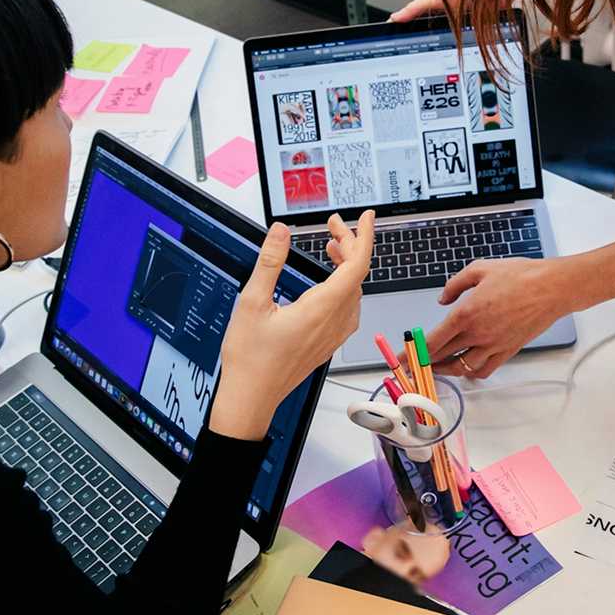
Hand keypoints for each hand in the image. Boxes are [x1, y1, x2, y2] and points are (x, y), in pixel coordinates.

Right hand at [211, 211, 374, 438]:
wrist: (251, 397)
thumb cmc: (250, 359)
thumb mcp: (252, 303)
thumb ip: (269, 262)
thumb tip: (280, 232)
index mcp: (320, 309)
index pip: (356, 264)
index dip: (363, 236)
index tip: (364, 217)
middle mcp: (334, 322)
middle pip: (357, 274)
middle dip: (349, 244)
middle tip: (332, 225)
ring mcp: (334, 334)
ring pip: (355, 291)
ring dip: (347, 264)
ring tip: (331, 247)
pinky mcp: (329, 342)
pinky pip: (349, 307)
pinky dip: (344, 285)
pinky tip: (329, 281)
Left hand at [422, 237, 614, 377]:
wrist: (552, 288)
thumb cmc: (519, 276)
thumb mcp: (479, 269)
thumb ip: (454, 285)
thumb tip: (442, 298)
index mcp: (466, 313)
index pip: (432, 340)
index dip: (413, 353)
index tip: (400, 359)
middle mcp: (478, 333)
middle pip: (443, 357)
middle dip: (423, 363)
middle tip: (412, 364)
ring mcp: (493, 345)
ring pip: (462, 368)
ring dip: (446, 368)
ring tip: (435, 364)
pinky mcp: (508, 351)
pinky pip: (484, 370)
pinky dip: (471, 372)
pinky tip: (465, 365)